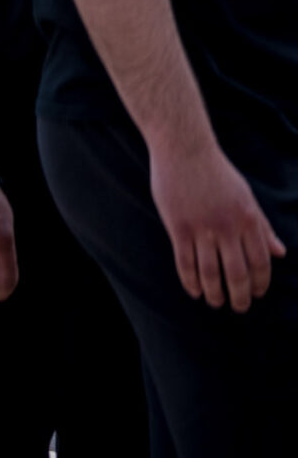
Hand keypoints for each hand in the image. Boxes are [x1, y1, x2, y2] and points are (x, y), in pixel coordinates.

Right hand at [148, 136, 285, 310]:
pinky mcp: (178, 226)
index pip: (260, 262)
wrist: (184, 149)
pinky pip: (185, 261)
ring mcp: (202, 227)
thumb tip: (280, 253)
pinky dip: (189, 280)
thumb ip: (263, 227)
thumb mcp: (247, 198)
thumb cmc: (216, 172)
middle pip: (237, 272)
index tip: (256, 294)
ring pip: (210, 271)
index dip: (260, 283)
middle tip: (239, 308)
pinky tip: (193, 291)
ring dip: (214, 292)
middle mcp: (228, 227)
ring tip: (215, 303)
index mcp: (249, 219)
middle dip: (240, 295)